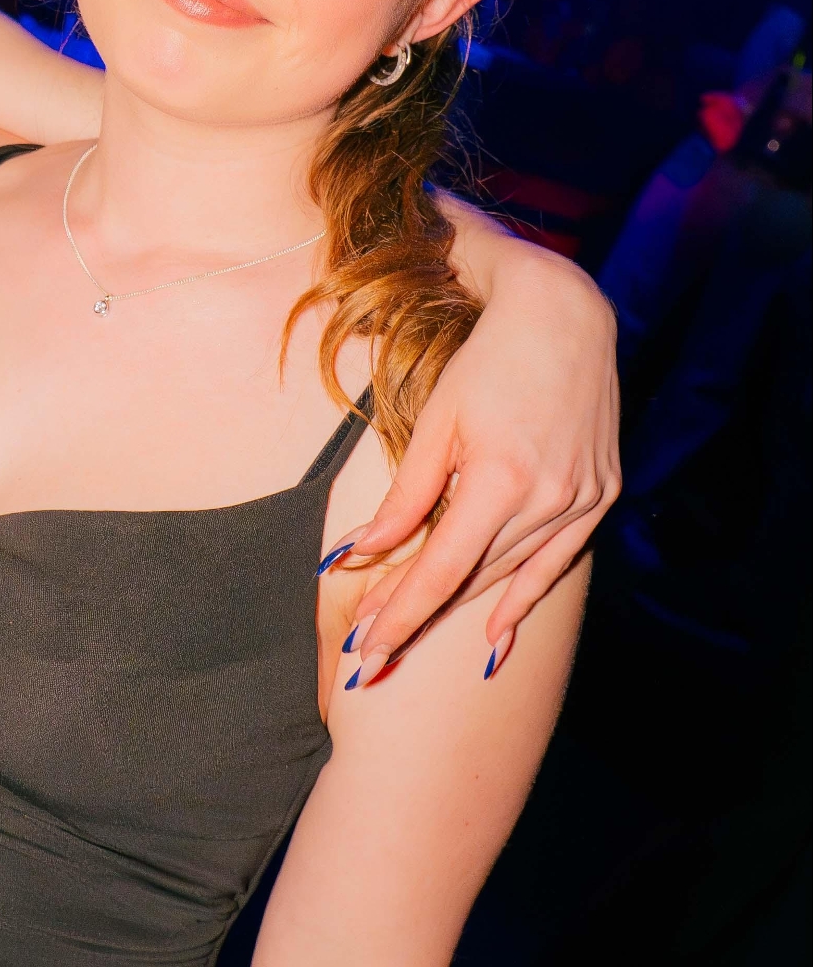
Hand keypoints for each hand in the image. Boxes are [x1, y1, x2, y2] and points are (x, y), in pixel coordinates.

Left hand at [335, 254, 618, 683]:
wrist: (564, 316)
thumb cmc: (487, 360)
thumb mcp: (436, 423)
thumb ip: (405, 497)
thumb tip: (365, 554)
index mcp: (501, 479)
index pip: (441, 570)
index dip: (401, 614)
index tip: (367, 649)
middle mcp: (549, 498)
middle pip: (472, 578)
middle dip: (417, 615)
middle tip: (371, 649)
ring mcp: (582, 500)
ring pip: (509, 573)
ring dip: (459, 608)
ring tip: (409, 635)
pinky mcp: (601, 494)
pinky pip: (556, 563)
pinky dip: (523, 598)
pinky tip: (494, 638)